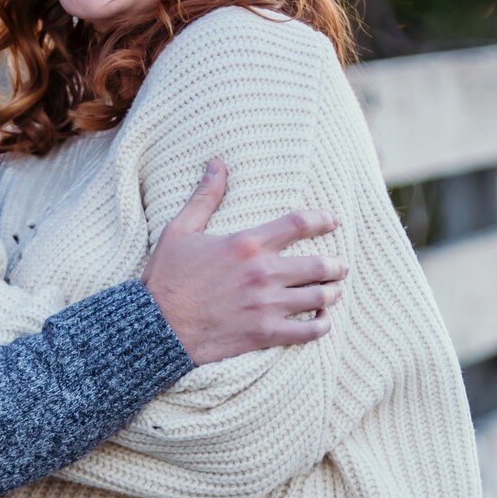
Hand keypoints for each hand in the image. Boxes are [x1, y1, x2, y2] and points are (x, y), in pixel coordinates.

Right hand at [142, 160, 347, 364]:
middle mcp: (263, 273)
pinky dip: (322, 325)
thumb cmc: (167, 278)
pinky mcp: (265, 333)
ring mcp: (267, 305)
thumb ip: (205, 197)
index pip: (299, 223)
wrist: (157, 328)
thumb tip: (216, 164)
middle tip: (340, 266)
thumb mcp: (180, 230)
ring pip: (320, 297)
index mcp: (246, 244)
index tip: (333, 221)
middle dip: (336, 265)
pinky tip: (322, 320)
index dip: (323, 219)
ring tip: (333, 292)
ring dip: (332, 293)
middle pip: (320, 264)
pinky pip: (310, 331)